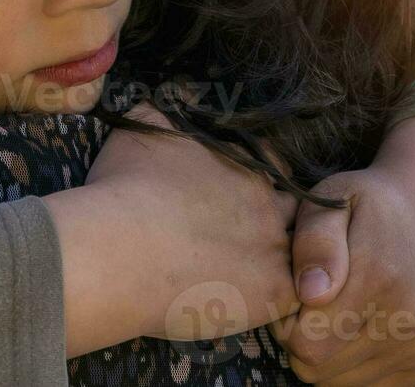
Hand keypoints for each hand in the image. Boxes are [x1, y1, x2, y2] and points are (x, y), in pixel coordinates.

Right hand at [47, 103, 300, 356]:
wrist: (120, 250)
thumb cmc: (124, 188)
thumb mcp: (142, 129)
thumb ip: (165, 114)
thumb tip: (171, 106)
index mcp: (242, 164)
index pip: (270, 165)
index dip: (255, 181)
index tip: (232, 197)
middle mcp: (267, 201)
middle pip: (290, 209)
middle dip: (272, 222)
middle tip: (235, 242)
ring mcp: (275, 247)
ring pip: (295, 256)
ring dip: (274, 265)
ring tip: (239, 281)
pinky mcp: (275, 292)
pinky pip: (293, 300)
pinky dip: (274, 303)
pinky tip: (246, 308)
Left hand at [274, 116, 414, 385]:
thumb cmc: (367, 205)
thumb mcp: (332, 201)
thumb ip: (316, 242)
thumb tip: (311, 293)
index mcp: (379, 277)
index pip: (305, 343)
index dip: (286, 323)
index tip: (295, 294)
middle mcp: (408, 318)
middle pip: (319, 368)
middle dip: (304, 340)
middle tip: (312, 302)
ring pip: (341, 382)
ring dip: (328, 354)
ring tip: (337, 311)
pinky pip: (369, 385)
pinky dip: (353, 364)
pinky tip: (358, 326)